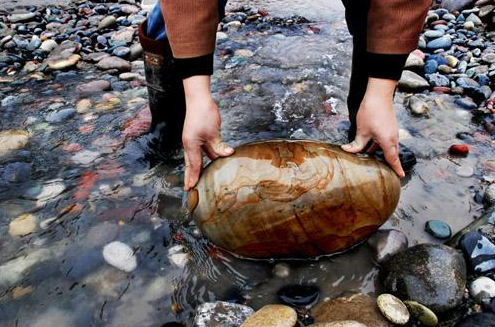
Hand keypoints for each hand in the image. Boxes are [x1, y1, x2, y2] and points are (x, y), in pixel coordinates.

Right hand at [182, 76, 233, 190]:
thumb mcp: (213, 132)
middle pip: (190, 164)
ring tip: (199, 180)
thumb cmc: (204, 114)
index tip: (191, 189)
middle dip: (190, 176)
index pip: (193, 165)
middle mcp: (190, 144)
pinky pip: (202, 151)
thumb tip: (227, 155)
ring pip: (196, 158)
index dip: (193, 177)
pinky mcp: (198, 136)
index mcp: (191, 145)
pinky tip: (213, 163)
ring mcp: (193, 140)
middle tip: (189, 189)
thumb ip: (219, 146)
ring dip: (198, 169)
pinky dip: (206, 158)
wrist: (199, 99)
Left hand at [341, 77, 404, 177]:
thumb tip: (348, 151)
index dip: (396, 168)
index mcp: (388, 141)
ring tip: (373, 161)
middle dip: (389, 164)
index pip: (393, 159)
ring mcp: (391, 131)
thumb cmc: (371, 112)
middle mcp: (392, 137)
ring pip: (387, 146)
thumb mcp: (362, 131)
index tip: (401, 176)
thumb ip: (357, 144)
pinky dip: (380, 146)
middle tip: (387, 173)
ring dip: (381, 153)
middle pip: (391, 154)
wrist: (379, 94)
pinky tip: (370, 147)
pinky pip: (386, 140)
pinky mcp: (388, 126)